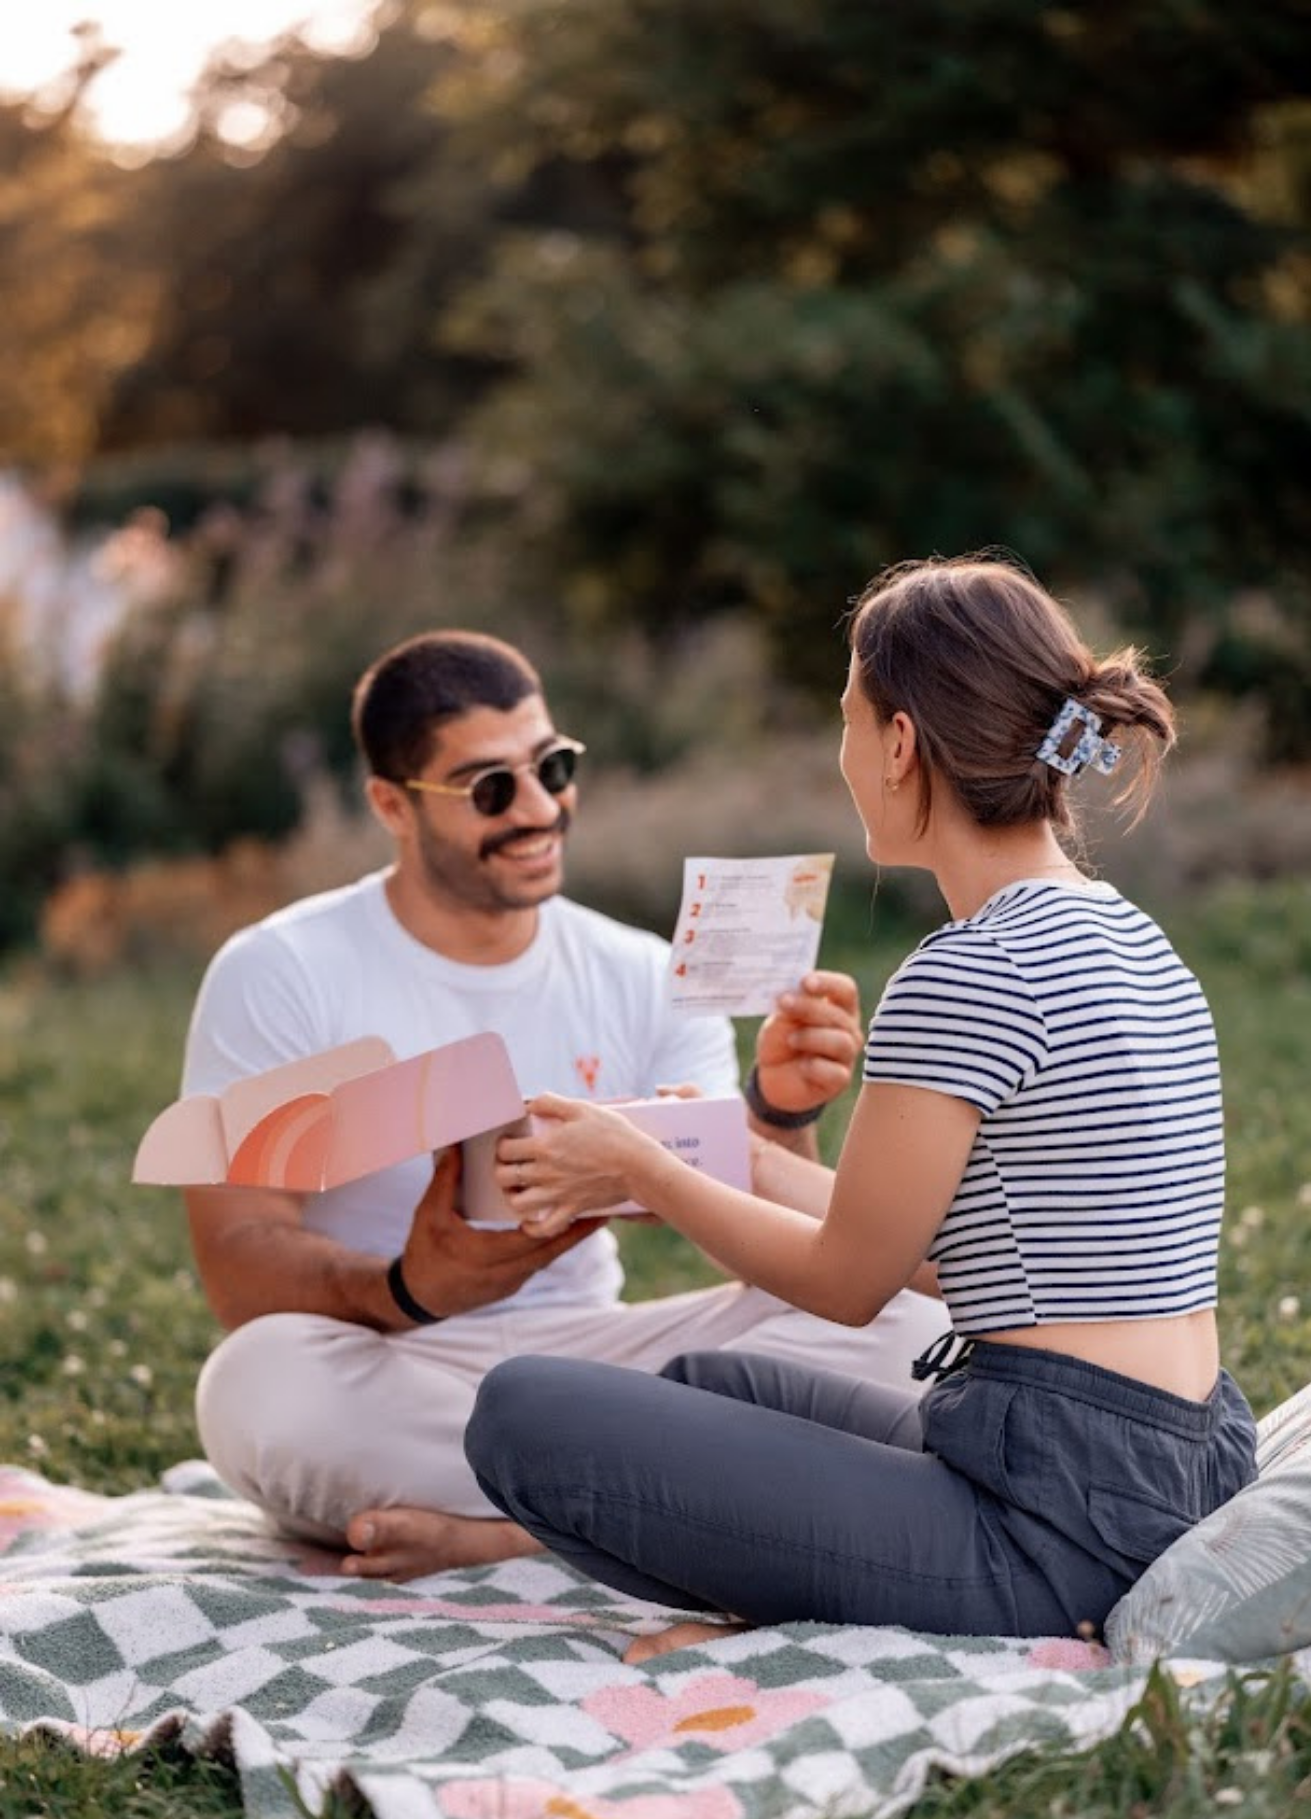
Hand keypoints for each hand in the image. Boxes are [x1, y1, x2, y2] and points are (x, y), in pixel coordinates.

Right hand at [398, 1149, 603, 1317]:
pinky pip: (537, 1263)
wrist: (418, 1297)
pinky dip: (551, 1247)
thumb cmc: (423, 1255)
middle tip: (603, 1210)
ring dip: (567, 1238)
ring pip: (546, 1258)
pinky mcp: (509, 1283)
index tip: (588, 1210)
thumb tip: (454, 1146)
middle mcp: (506, 1273)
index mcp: (489, 1255)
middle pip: (551, 1251)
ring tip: (589, 1215)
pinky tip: (560, 1229)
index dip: (566, 1227)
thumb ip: (444, 1181)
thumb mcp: (430, 1215)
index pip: (536, 1240)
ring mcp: (510, 1281)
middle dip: (578, 1231)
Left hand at [495, 1094, 660, 1236]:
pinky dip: (532, 1228)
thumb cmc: (613, 1134)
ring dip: (513, 1196)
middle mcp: (546, 1173)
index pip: (505, 1149)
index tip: (510, 1142)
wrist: (639, 1166)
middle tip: (511, 1164)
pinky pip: (544, 1228)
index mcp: (545, 1146)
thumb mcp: (582, 1109)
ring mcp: (558, 1194)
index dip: (502, 1145)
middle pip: (504, 1177)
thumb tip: (529, 1103)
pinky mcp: (572, 1209)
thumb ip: (551, 1103)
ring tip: (519, 1188)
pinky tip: (530, 1220)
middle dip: (502, 1169)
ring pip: (517, 1204)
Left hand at [754, 970, 863, 1113]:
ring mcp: (847, 1056)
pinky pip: (835, 1072)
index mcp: (839, 1007)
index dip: (828, 983)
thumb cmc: (781, 1041)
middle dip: (809, 1007)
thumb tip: (797, 993)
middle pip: (839, 1015)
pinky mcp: (840, 1080)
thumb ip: (790, 1007)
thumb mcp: (780, 1020)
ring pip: (841, 1042)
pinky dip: (814, 1067)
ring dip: (811, 1038)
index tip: (805, 982)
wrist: (772, 1076)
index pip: (845, 989)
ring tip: (791, 1040)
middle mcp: (848, 1029)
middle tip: (784, 1003)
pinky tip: (802, 1067)